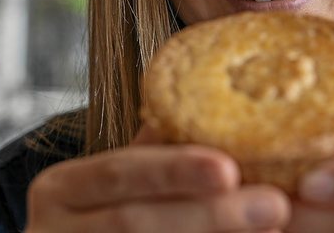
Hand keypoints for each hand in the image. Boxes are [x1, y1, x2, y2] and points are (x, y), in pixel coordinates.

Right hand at [25, 125, 289, 231]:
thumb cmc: (108, 211)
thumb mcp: (119, 179)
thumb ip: (156, 153)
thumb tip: (219, 112)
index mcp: (59, 190)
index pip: (117, 173)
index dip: (172, 170)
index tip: (229, 169)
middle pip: (133, 224)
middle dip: (209, 216)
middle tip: (273, 206)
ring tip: (272, 229)